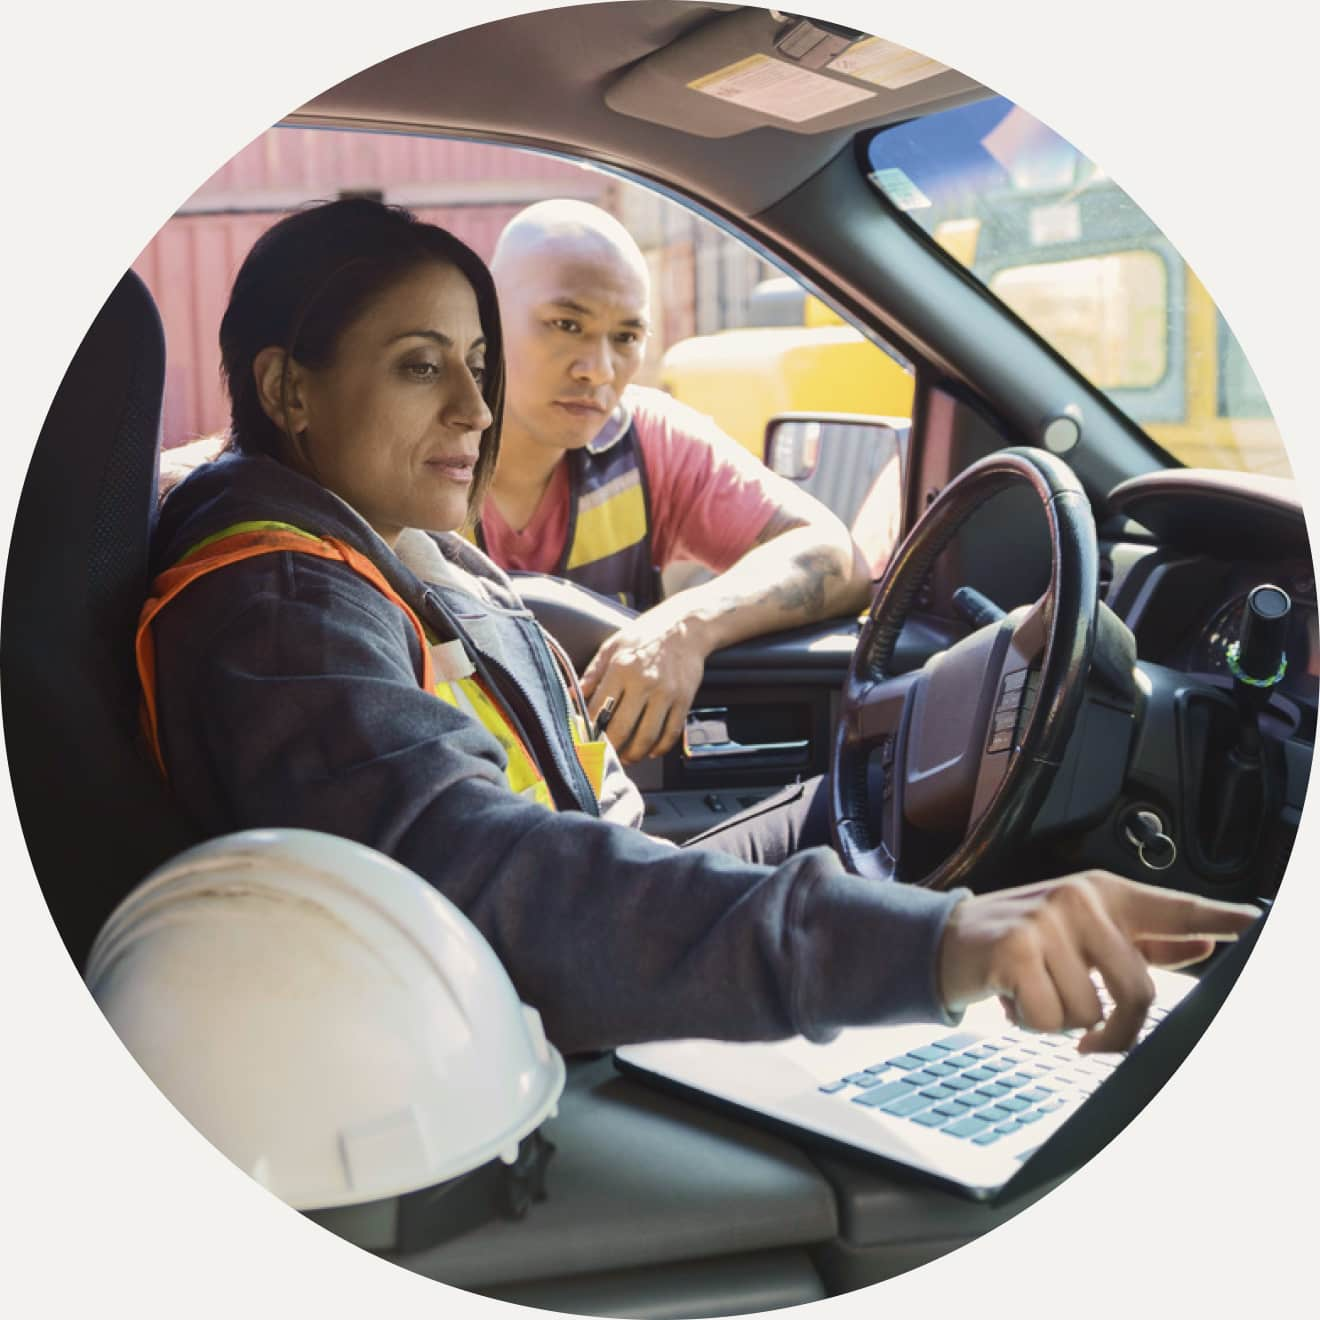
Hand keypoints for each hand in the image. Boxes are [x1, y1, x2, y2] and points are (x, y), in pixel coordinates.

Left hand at [581, 611, 708, 762]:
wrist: (686, 626)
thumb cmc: (646, 635)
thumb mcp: (613, 647)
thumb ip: (592, 674)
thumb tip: (572, 696)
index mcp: (621, 669)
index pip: (599, 710)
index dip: (590, 730)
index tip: (586, 740)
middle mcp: (644, 683)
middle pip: (622, 729)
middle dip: (610, 749)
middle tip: (605, 755)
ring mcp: (666, 694)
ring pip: (647, 737)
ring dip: (634, 754)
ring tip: (626, 757)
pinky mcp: (684, 700)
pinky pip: (670, 733)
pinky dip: (659, 748)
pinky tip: (650, 750)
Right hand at [936, 870, 1258, 1053]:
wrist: (945, 939)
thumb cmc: (1021, 938)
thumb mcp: (1081, 932)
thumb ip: (1141, 940)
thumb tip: (1200, 947)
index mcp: (1104, 893)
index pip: (1175, 908)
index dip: (1221, 920)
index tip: (1257, 924)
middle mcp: (1078, 898)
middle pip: (1137, 989)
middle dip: (1114, 1029)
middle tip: (1090, 1035)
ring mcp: (1046, 920)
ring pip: (1089, 1012)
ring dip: (1060, 1021)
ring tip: (1033, 994)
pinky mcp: (1015, 948)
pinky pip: (1050, 1018)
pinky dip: (1030, 1022)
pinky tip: (1011, 997)